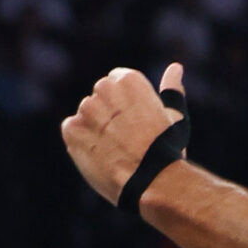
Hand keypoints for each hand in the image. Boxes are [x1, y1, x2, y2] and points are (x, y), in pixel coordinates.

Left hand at [61, 63, 185, 207]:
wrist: (151, 180)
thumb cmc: (168, 149)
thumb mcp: (175, 115)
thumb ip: (171, 88)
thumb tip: (176, 67)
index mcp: (129, 80)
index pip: (116, 82)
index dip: (126, 105)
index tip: (136, 122)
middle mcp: (104, 89)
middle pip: (100, 98)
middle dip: (109, 114)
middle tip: (127, 138)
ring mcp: (86, 109)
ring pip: (87, 115)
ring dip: (96, 128)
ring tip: (115, 149)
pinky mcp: (72, 129)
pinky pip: (72, 130)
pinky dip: (82, 141)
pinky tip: (101, 153)